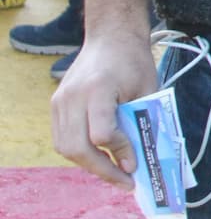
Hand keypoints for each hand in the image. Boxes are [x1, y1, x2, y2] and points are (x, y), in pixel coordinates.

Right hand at [51, 22, 159, 186]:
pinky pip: (62, 139)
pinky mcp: (56, 104)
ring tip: (114, 172)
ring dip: (90, 165)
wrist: (111, 36)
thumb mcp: (147, 89)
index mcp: (99, 88)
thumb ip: (141, 122)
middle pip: (78, 147)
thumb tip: (138, 160)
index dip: (120, 152)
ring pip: (66, 147)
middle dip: (102, 170)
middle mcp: (73, 95)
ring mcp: (60, 100)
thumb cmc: (134, 61)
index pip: (102, 134)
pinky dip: (80, 152)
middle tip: (125, 182)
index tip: (136, 163)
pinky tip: (100, 157)